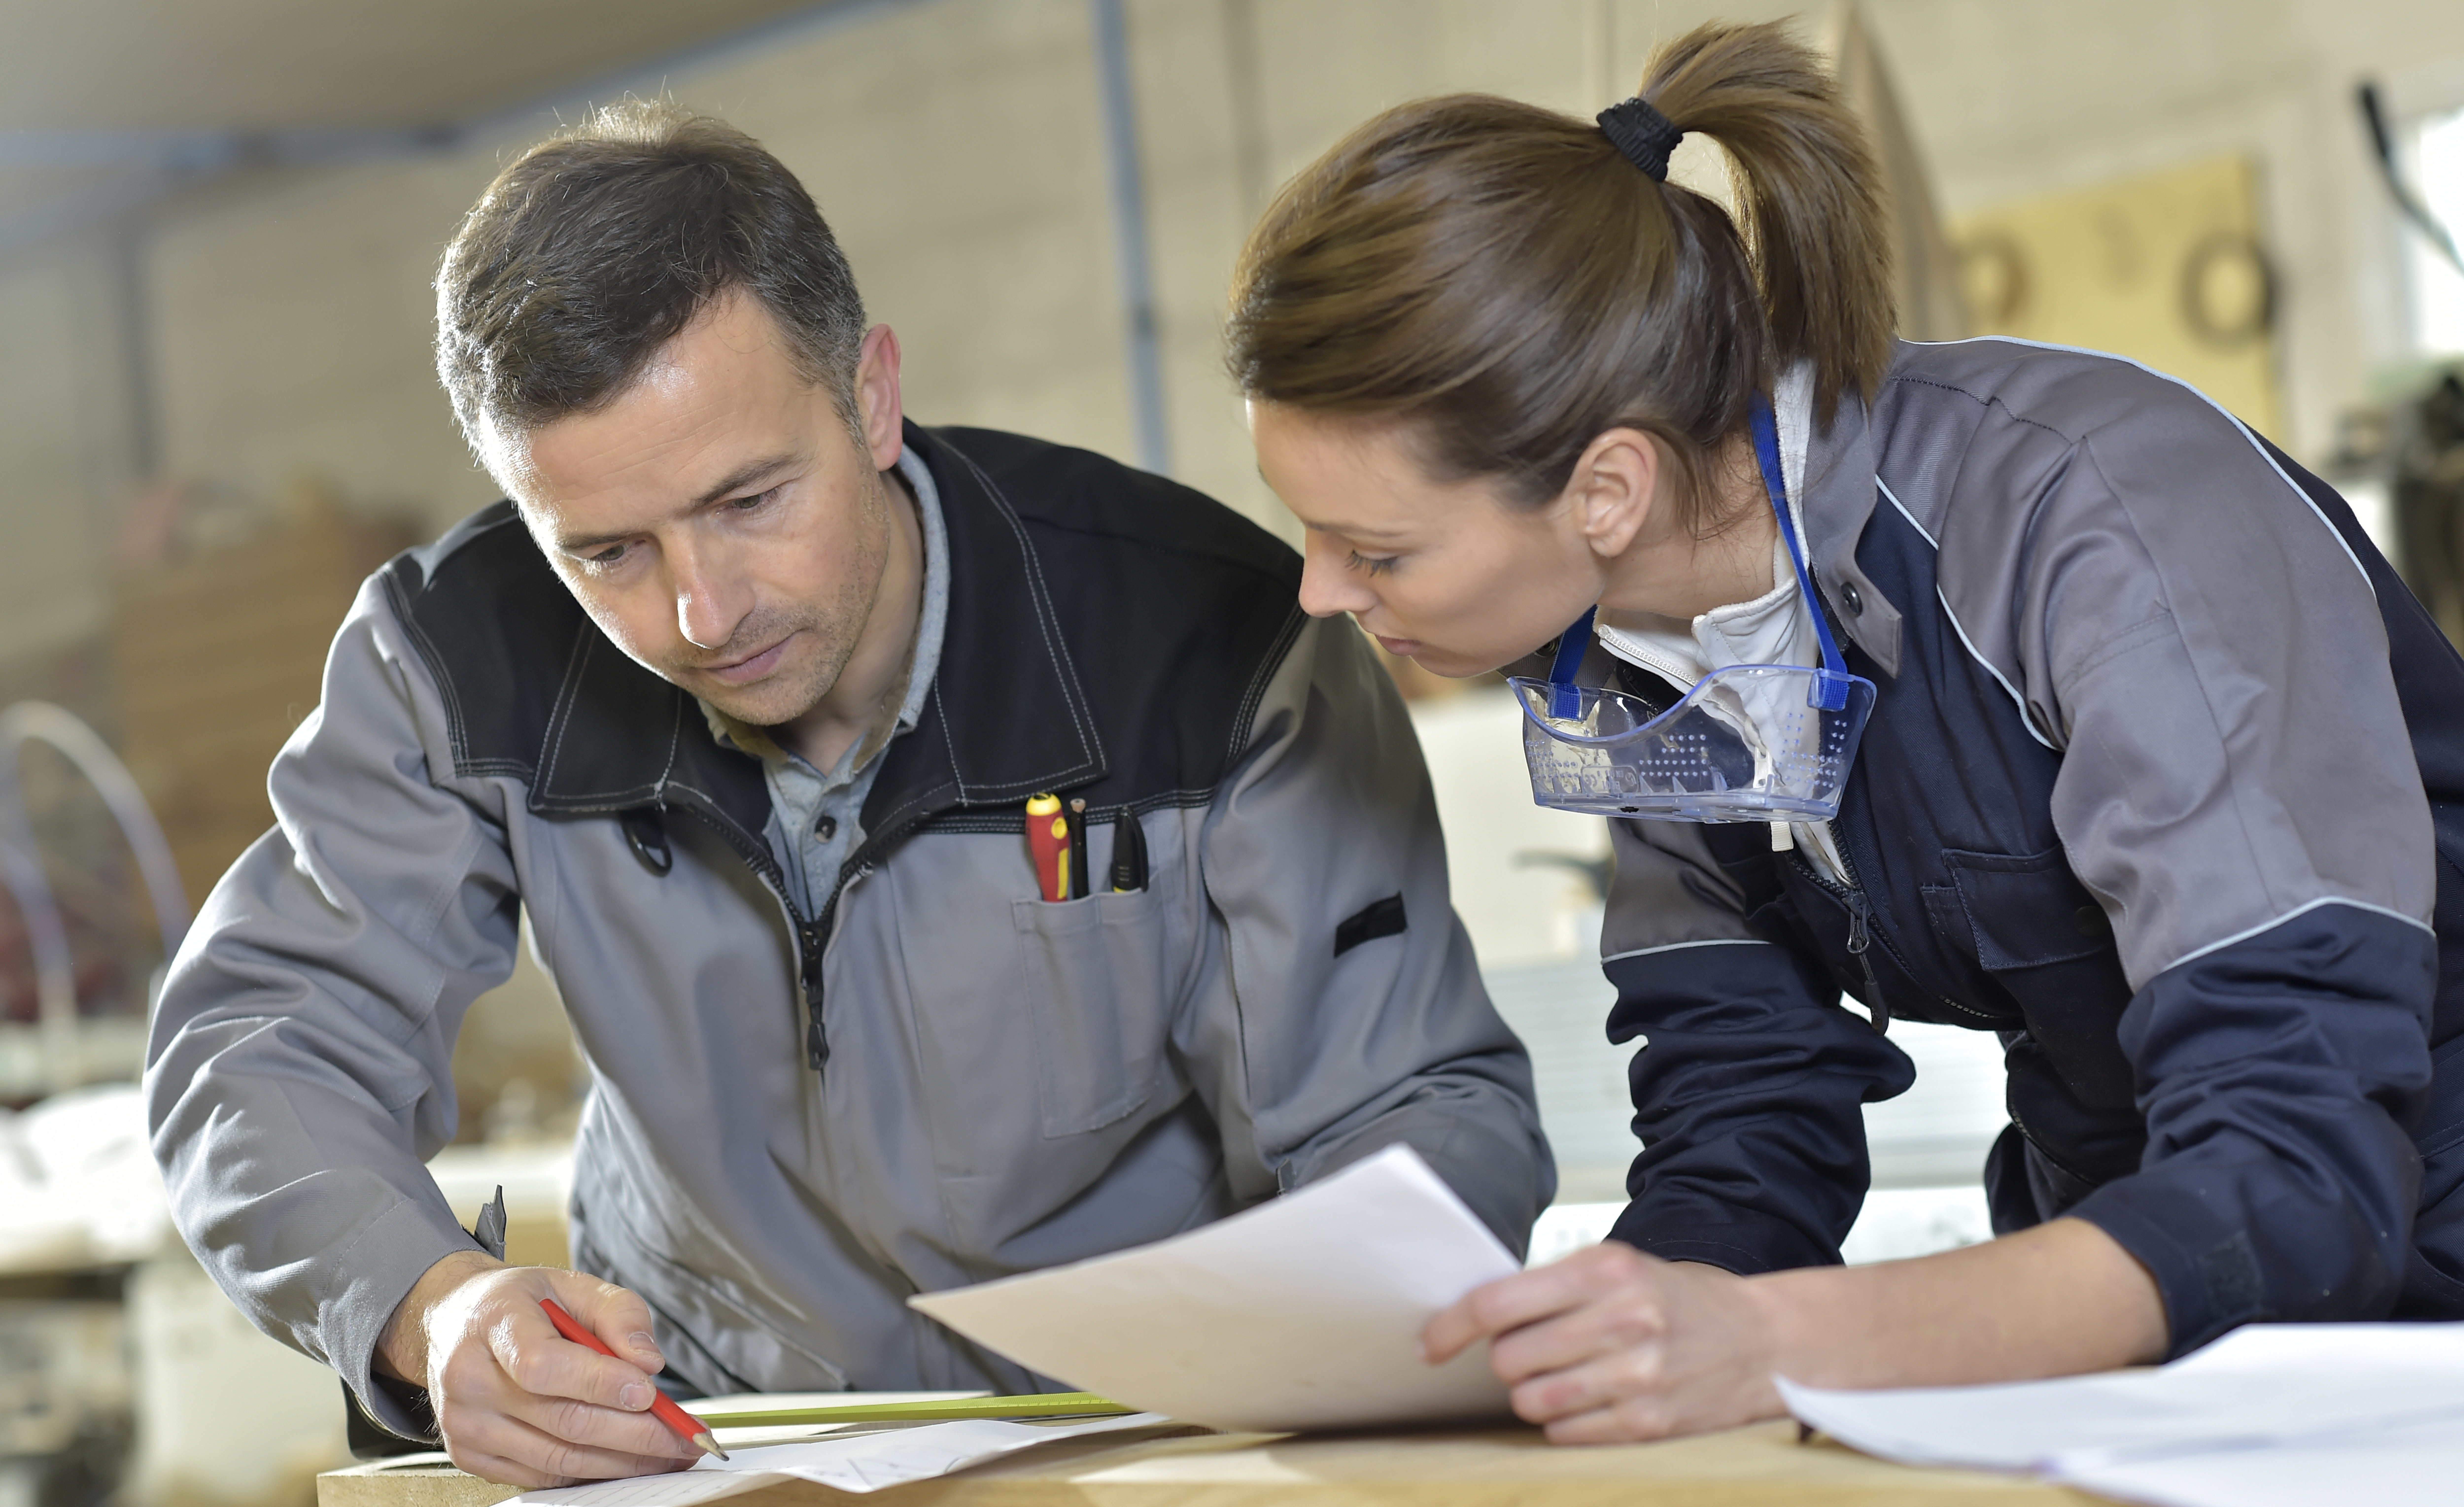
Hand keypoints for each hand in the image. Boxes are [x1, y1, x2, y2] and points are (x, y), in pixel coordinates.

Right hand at [375, 1250, 702, 1485]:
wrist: (458, 1321)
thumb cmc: (526, 1303)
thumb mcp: (575, 1285)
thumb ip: (620, 1315)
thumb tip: (650, 1363)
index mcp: (493, 1325)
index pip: (544, 1366)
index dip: (601, 1383)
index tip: (650, 1393)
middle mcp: (469, 1378)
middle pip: (562, 1420)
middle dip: (635, 1435)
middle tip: (685, 1439)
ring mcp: (465, 1423)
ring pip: (557, 1458)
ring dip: (622, 1463)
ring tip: (669, 1455)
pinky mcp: (470, 1455)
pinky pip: (541, 1476)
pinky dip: (590, 1473)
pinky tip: (626, 1462)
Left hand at [1421, 1243, 1785, 1443]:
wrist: (1761, 1340)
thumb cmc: (1676, 1300)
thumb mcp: (1617, 1265)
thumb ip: (1552, 1285)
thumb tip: (1479, 1315)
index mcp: (1605, 1271)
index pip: (1498, 1303)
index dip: (1452, 1326)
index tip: (1432, 1342)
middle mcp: (1621, 1321)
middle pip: (1509, 1358)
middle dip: (1508, 1359)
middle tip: (1534, 1350)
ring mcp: (1637, 1377)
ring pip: (1531, 1401)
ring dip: (1533, 1393)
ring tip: (1566, 1374)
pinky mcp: (1648, 1424)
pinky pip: (1564, 1432)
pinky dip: (1564, 1421)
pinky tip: (1594, 1398)